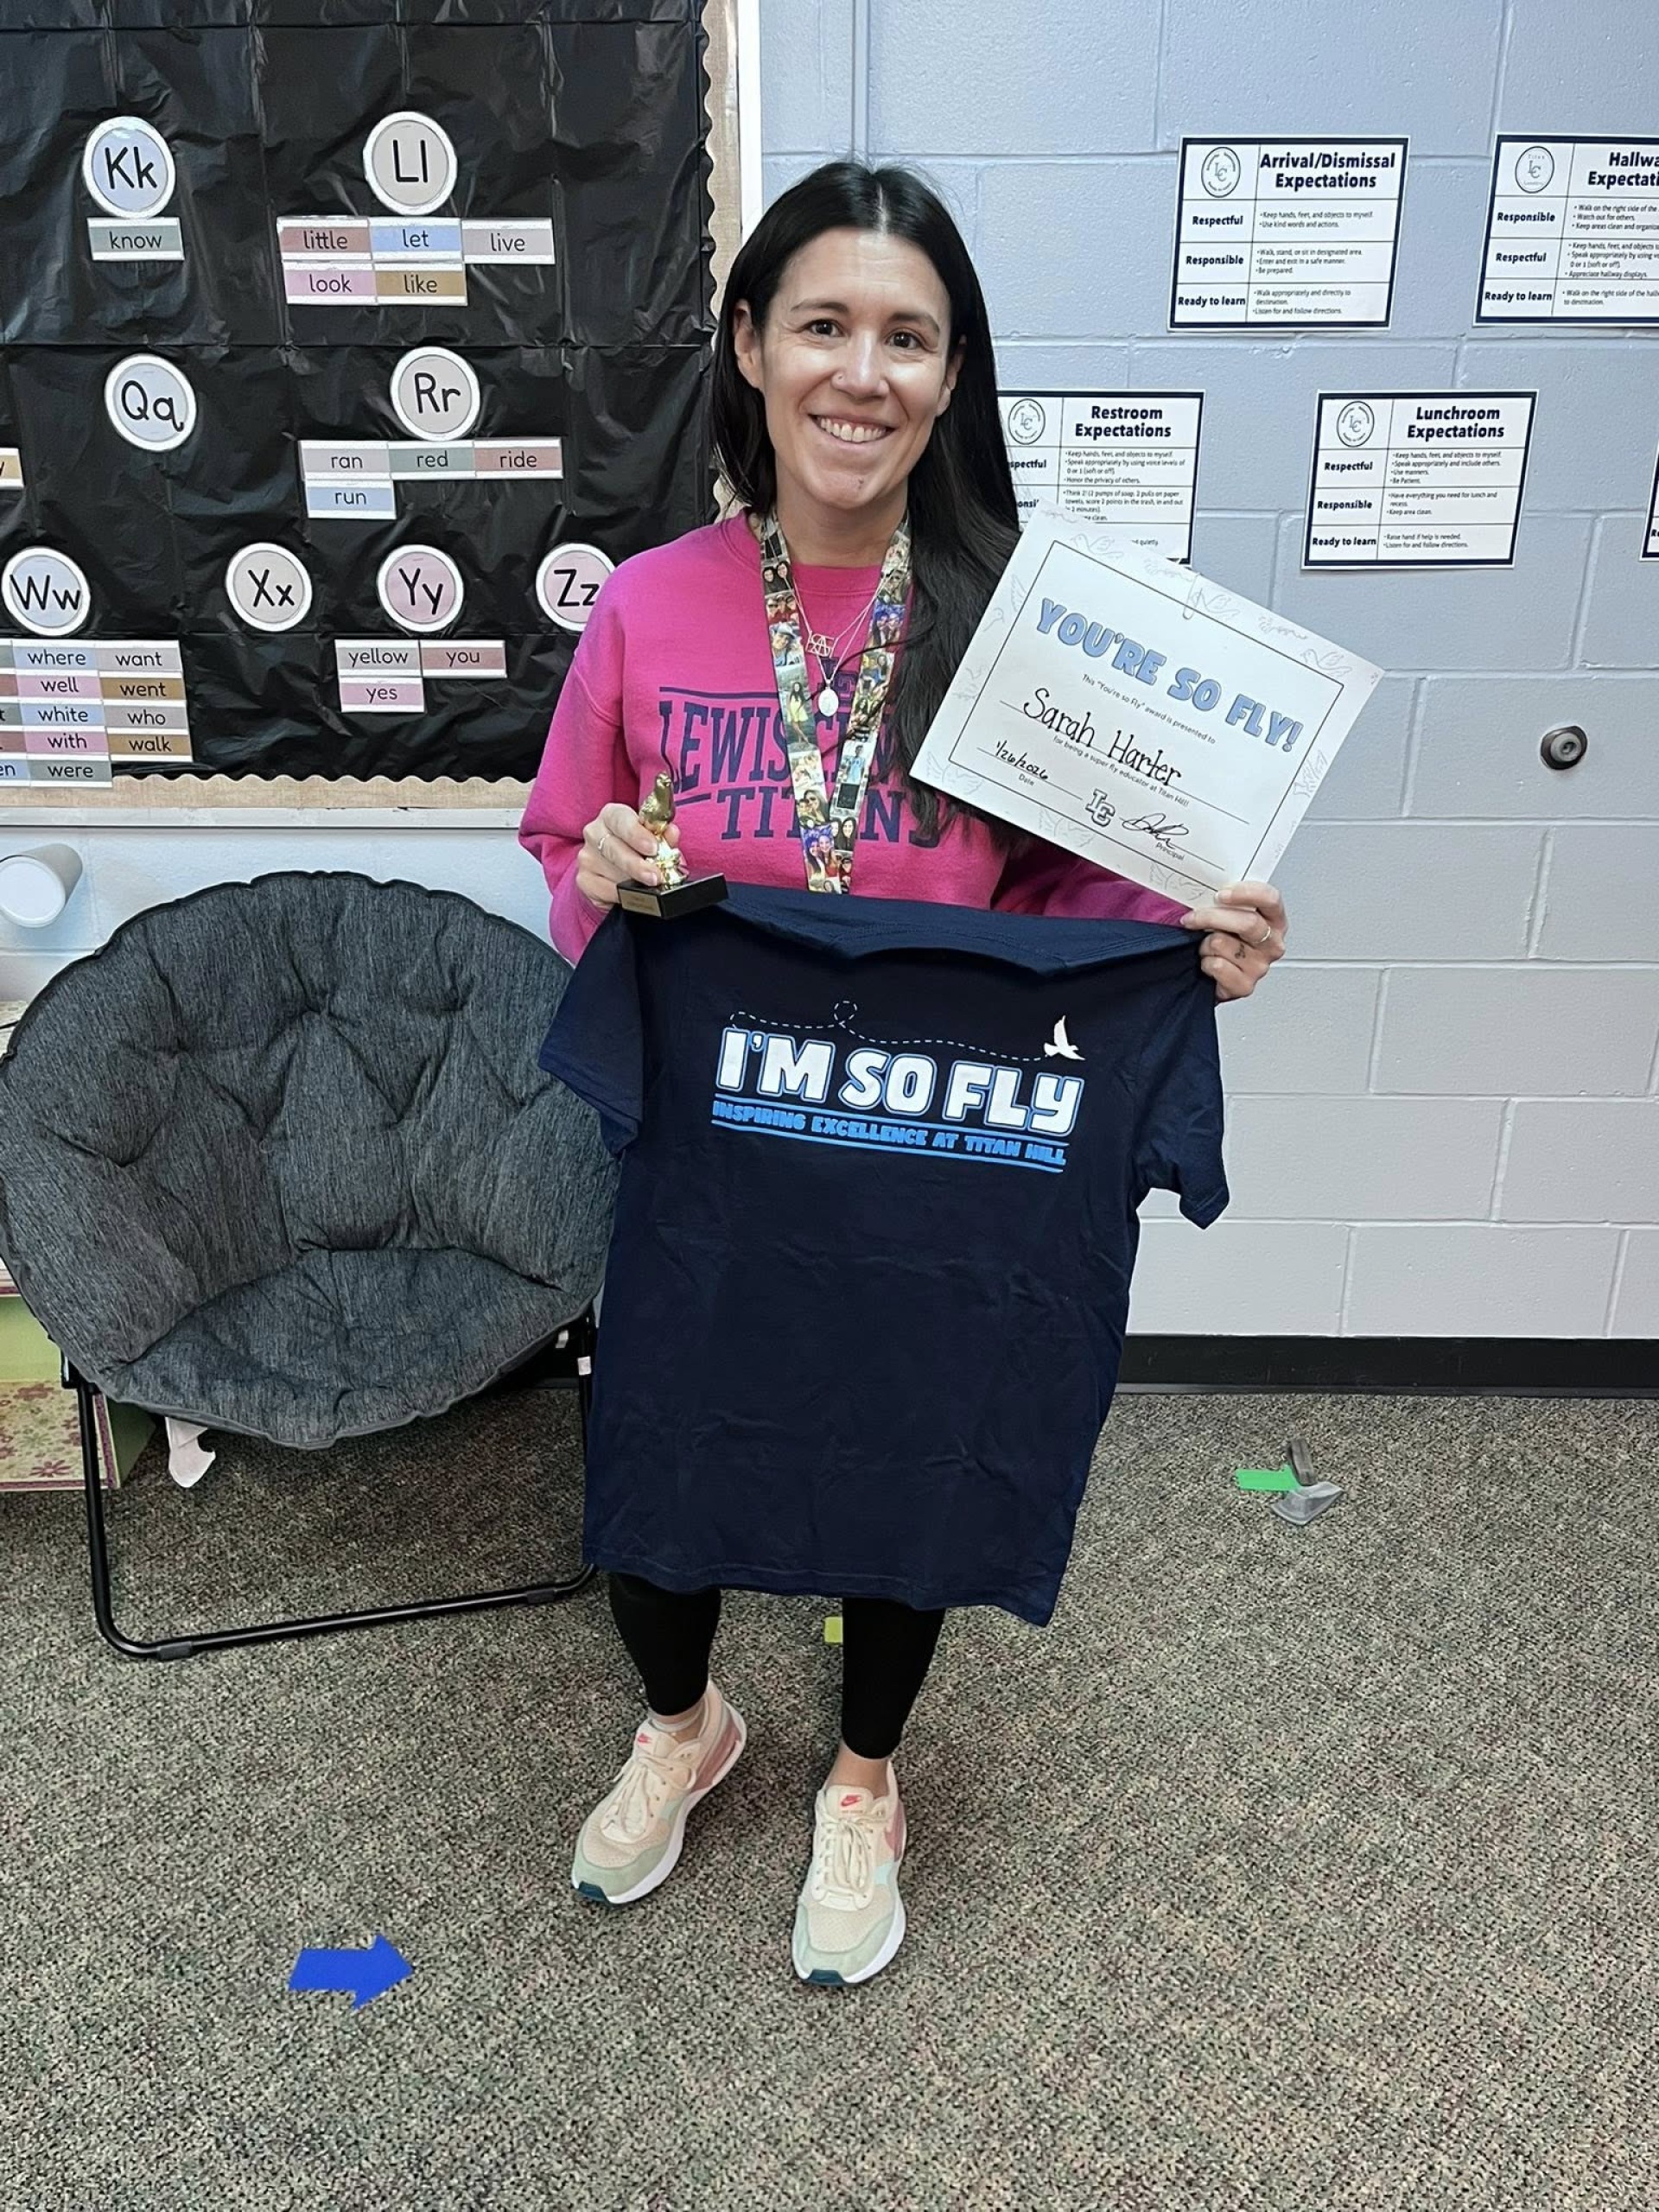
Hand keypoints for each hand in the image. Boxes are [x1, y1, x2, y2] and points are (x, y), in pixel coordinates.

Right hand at [576, 800, 679, 912]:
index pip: (621, 819)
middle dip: (637, 865)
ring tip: (651, 887)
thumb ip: (663, 836)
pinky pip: (604, 889)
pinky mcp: (584, 879)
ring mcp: (587, 856)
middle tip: (656, 876)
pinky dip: (621, 894)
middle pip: (614, 848)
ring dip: (633, 882)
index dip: (637, 834)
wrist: (618, 872)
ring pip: (610, 871)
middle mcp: (595, 832)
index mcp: (612, 815)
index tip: (653, 848)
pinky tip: (633, 894)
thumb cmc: (638, 850)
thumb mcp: (654, 839)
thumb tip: (672, 833)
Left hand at [1179, 881, 1286, 1002]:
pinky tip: (1209, 963)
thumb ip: (1226, 902)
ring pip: (1223, 943)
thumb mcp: (1229, 915)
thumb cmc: (1225, 940)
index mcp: (1274, 920)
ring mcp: (1260, 966)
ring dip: (1205, 943)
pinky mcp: (1245, 985)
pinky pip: (1217, 965)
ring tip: (1207, 947)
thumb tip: (1203, 891)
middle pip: (1247, 923)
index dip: (1246, 893)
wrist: (1216, 975)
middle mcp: (1272, 943)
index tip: (1221, 894)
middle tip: (1192, 917)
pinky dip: (1205, 963)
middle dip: (1212, 917)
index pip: (1270, 899)